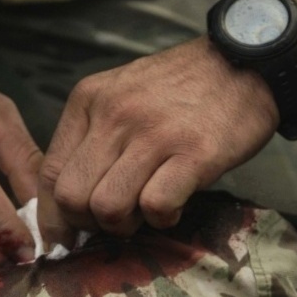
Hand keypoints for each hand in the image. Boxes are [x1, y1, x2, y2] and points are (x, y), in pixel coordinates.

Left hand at [40, 36, 281, 235]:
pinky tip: (175, 203)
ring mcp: (154, 133)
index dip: (54, 216)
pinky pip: (156, 207)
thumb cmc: (183, 88)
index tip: (67, 236)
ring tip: (145, 210)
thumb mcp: (121, 94)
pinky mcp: (194, 153)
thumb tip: (68, 201)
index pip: (50, 173)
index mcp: (89, 99)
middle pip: (72, 197)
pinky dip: (163, 218)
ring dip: (126, 225)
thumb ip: (92, 137)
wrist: (247, 61)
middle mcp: (115, 114)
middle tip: (115, 219)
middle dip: (89, 223)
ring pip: (108, 208)